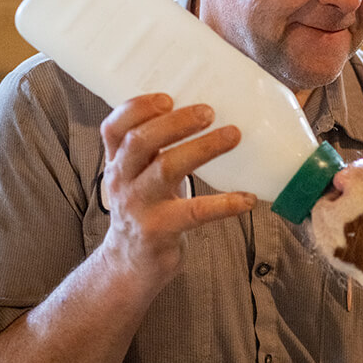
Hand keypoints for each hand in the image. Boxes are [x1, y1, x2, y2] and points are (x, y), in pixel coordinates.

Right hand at [99, 93, 254, 283]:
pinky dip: (224, 204)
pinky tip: (247, 198)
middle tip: (209, 111)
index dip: (138, 108)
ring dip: (202, 149)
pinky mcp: (158, 230)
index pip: (115, 127)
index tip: (168, 97)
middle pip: (141, 141)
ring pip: (166, 169)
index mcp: (117, 162)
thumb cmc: (146, 211)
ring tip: (233, 136)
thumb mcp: (140, 177)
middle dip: (176, 123)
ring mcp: (138, 206)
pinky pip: (194, 212)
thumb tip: (203, 115)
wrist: (129, 264)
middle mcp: (122, 180)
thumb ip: (157, 151)